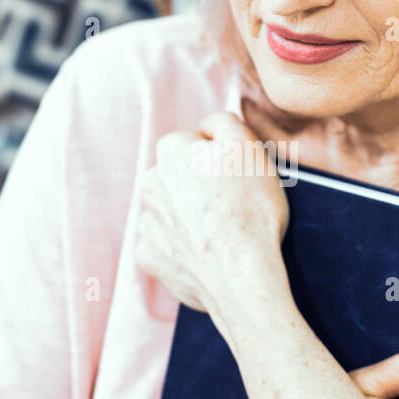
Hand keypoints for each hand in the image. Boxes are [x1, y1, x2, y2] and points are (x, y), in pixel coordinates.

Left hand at [136, 112, 288, 315]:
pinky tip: (205, 252)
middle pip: (182, 176)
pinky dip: (182, 246)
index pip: (198, 144)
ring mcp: (147, 221)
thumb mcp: (250, 149)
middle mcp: (151, 181)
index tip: (238, 178)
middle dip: (203, 186)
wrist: (242, 277)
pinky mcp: (148, 254)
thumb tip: (208, 124)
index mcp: (171, 150)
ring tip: (222, 232)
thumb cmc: (251, 211)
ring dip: (192, 216)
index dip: (222, 159)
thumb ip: (224, 121)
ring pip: (173, 209)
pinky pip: (166, 243)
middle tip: (234, 206)